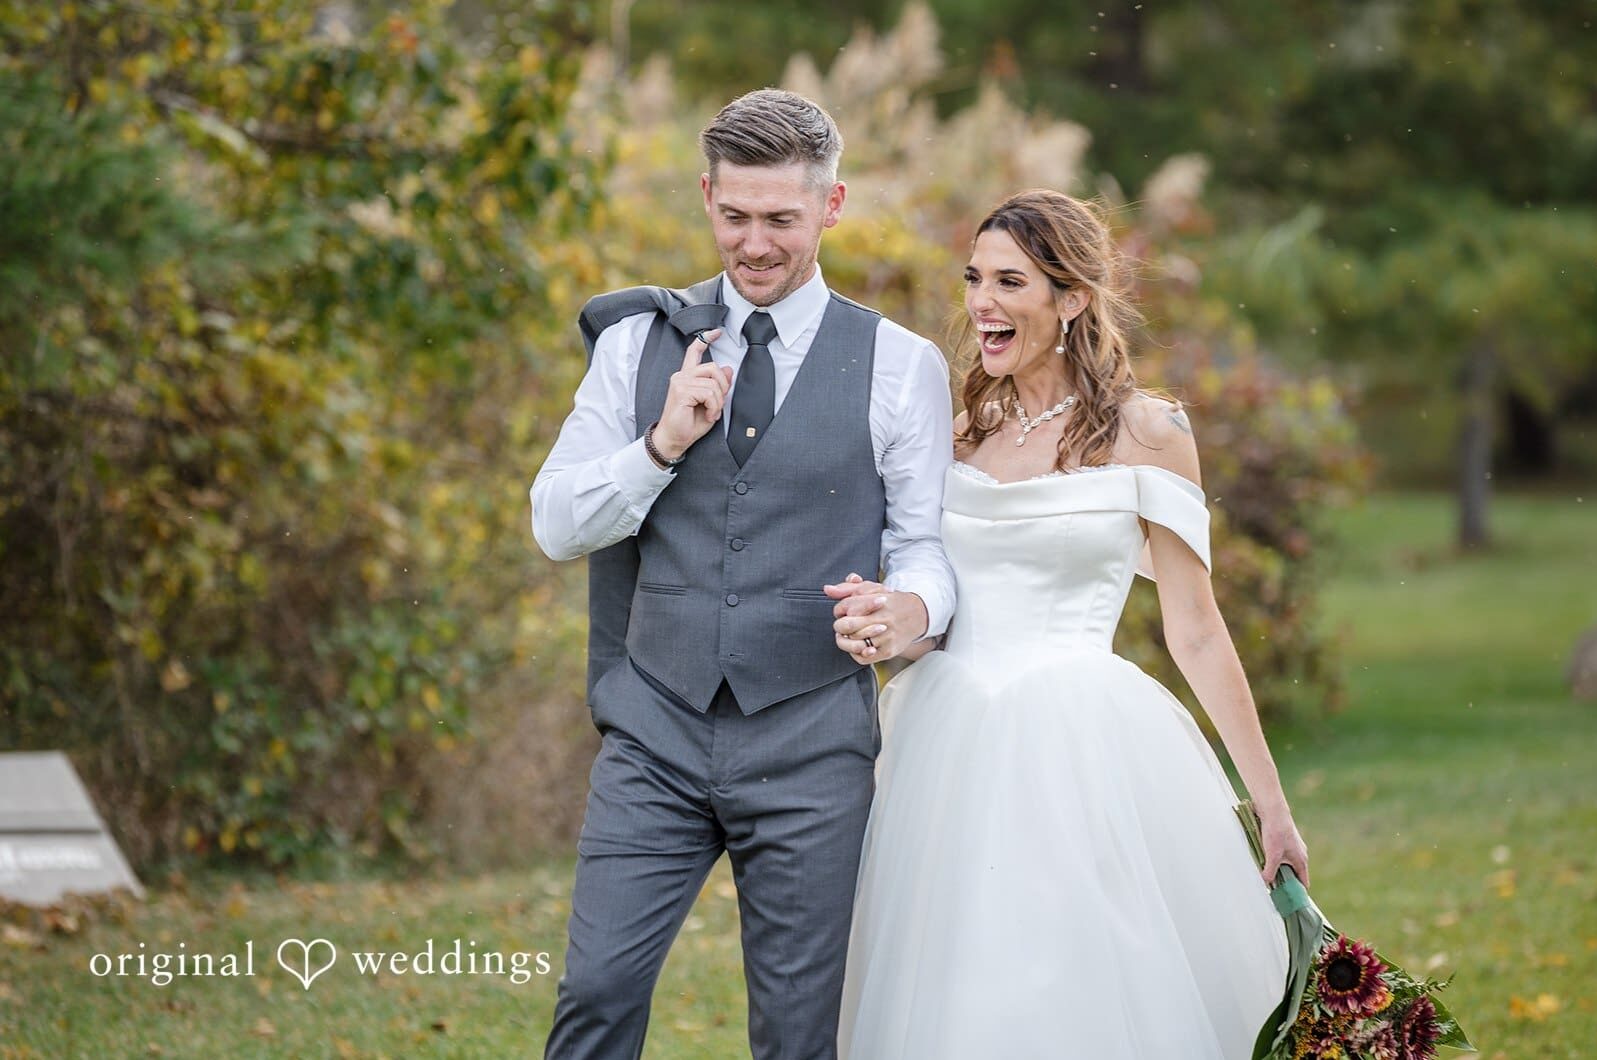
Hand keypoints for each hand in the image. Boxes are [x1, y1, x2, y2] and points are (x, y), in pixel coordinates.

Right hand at [654, 330, 729, 458]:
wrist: (675, 439)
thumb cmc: (689, 424)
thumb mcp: (711, 403)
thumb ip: (719, 386)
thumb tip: (728, 368)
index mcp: (687, 376)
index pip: (694, 351)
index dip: (705, 339)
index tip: (716, 332)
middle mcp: (681, 376)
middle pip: (713, 367)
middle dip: (723, 386)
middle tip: (718, 404)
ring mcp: (680, 382)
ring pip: (713, 383)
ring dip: (718, 401)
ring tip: (711, 413)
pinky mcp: (682, 391)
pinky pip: (709, 393)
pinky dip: (714, 407)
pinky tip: (708, 415)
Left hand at [824, 573, 927, 664]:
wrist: (917, 614)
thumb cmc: (889, 601)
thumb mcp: (870, 588)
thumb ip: (847, 588)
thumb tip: (827, 589)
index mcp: (876, 600)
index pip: (845, 606)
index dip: (839, 610)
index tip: (843, 612)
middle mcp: (882, 618)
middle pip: (847, 626)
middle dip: (840, 626)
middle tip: (843, 625)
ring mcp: (886, 636)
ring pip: (854, 643)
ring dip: (846, 640)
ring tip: (849, 635)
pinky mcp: (889, 650)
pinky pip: (864, 657)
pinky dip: (856, 652)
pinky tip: (859, 644)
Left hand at [1258, 804, 1309, 887]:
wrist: (1273, 810)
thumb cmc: (1276, 832)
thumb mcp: (1272, 855)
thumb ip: (1270, 871)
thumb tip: (1266, 883)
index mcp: (1301, 861)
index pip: (1303, 882)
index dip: (1298, 893)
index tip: (1291, 902)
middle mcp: (1299, 855)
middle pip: (1294, 875)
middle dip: (1285, 882)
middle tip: (1274, 891)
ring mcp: (1292, 848)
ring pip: (1286, 865)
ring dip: (1278, 871)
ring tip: (1267, 877)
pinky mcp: (1284, 841)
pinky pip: (1281, 856)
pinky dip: (1275, 861)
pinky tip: (1264, 861)